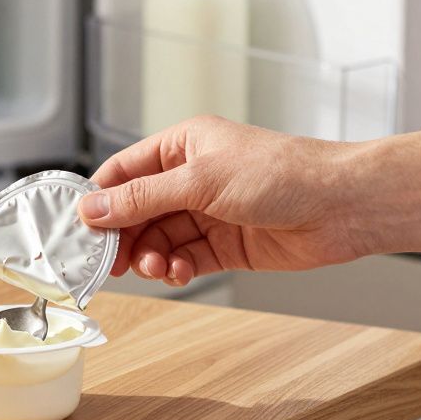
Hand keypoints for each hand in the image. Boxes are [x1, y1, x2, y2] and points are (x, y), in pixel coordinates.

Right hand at [79, 116, 364, 286]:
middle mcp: (192, 178)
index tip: (79, 228)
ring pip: (159, 239)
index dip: (100, 200)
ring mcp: (209, 213)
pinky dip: (175, 269)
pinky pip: (185, 259)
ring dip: (150, 256)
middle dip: (123, 237)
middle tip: (110, 262)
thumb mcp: (201, 180)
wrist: (341, 206)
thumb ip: (143, 198)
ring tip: (156, 267)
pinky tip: (177, 273)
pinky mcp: (226, 245)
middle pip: (137, 211)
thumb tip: (93, 209)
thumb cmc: (283, 173)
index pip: (124, 171)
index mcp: (183, 146)